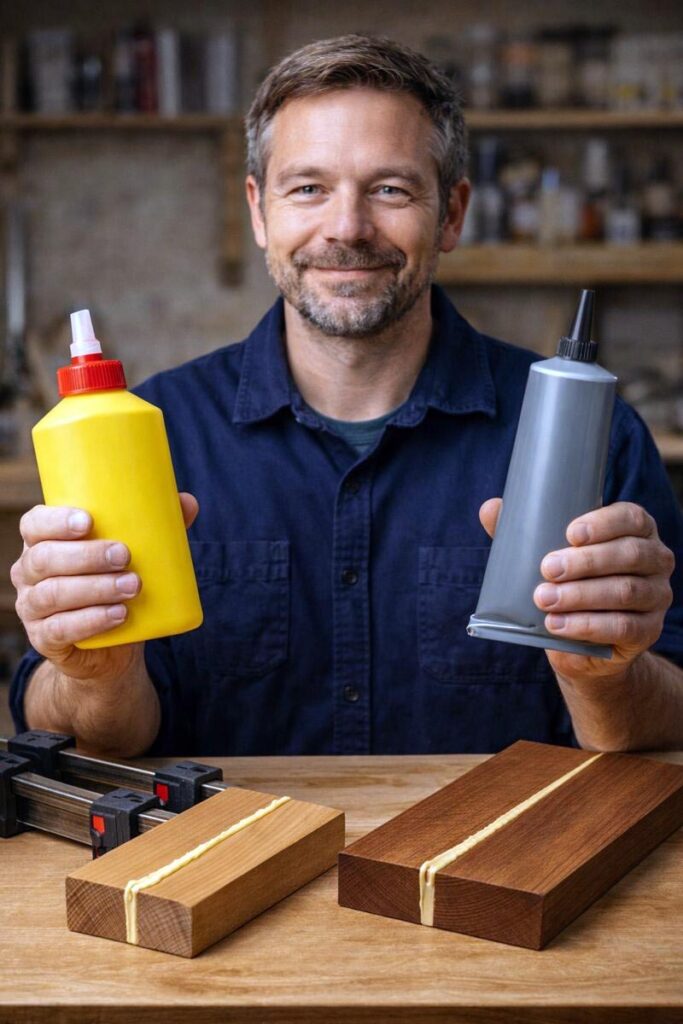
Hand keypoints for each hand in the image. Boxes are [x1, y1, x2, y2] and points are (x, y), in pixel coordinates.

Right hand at [11, 493, 198, 682]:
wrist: (110, 647)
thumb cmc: (115, 584)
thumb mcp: (133, 556)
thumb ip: (156, 529)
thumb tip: (188, 502)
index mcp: (42, 542)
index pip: (34, 524)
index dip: (55, 521)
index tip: (88, 521)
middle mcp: (28, 572)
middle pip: (45, 558)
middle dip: (87, 556)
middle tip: (125, 555)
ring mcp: (31, 607)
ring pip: (53, 594)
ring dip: (96, 588)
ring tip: (132, 586)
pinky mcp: (43, 638)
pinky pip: (60, 629)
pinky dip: (91, 621)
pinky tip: (118, 614)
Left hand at [479, 498, 674, 681]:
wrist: (583, 643)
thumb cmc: (567, 583)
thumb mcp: (549, 554)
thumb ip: (524, 531)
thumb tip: (490, 508)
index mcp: (636, 530)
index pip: (631, 518)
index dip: (604, 523)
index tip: (570, 533)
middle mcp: (655, 559)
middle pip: (628, 554)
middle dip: (585, 561)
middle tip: (546, 569)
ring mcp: (656, 596)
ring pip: (624, 591)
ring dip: (580, 595)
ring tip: (544, 599)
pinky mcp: (648, 630)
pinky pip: (623, 627)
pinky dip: (586, 625)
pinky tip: (557, 625)